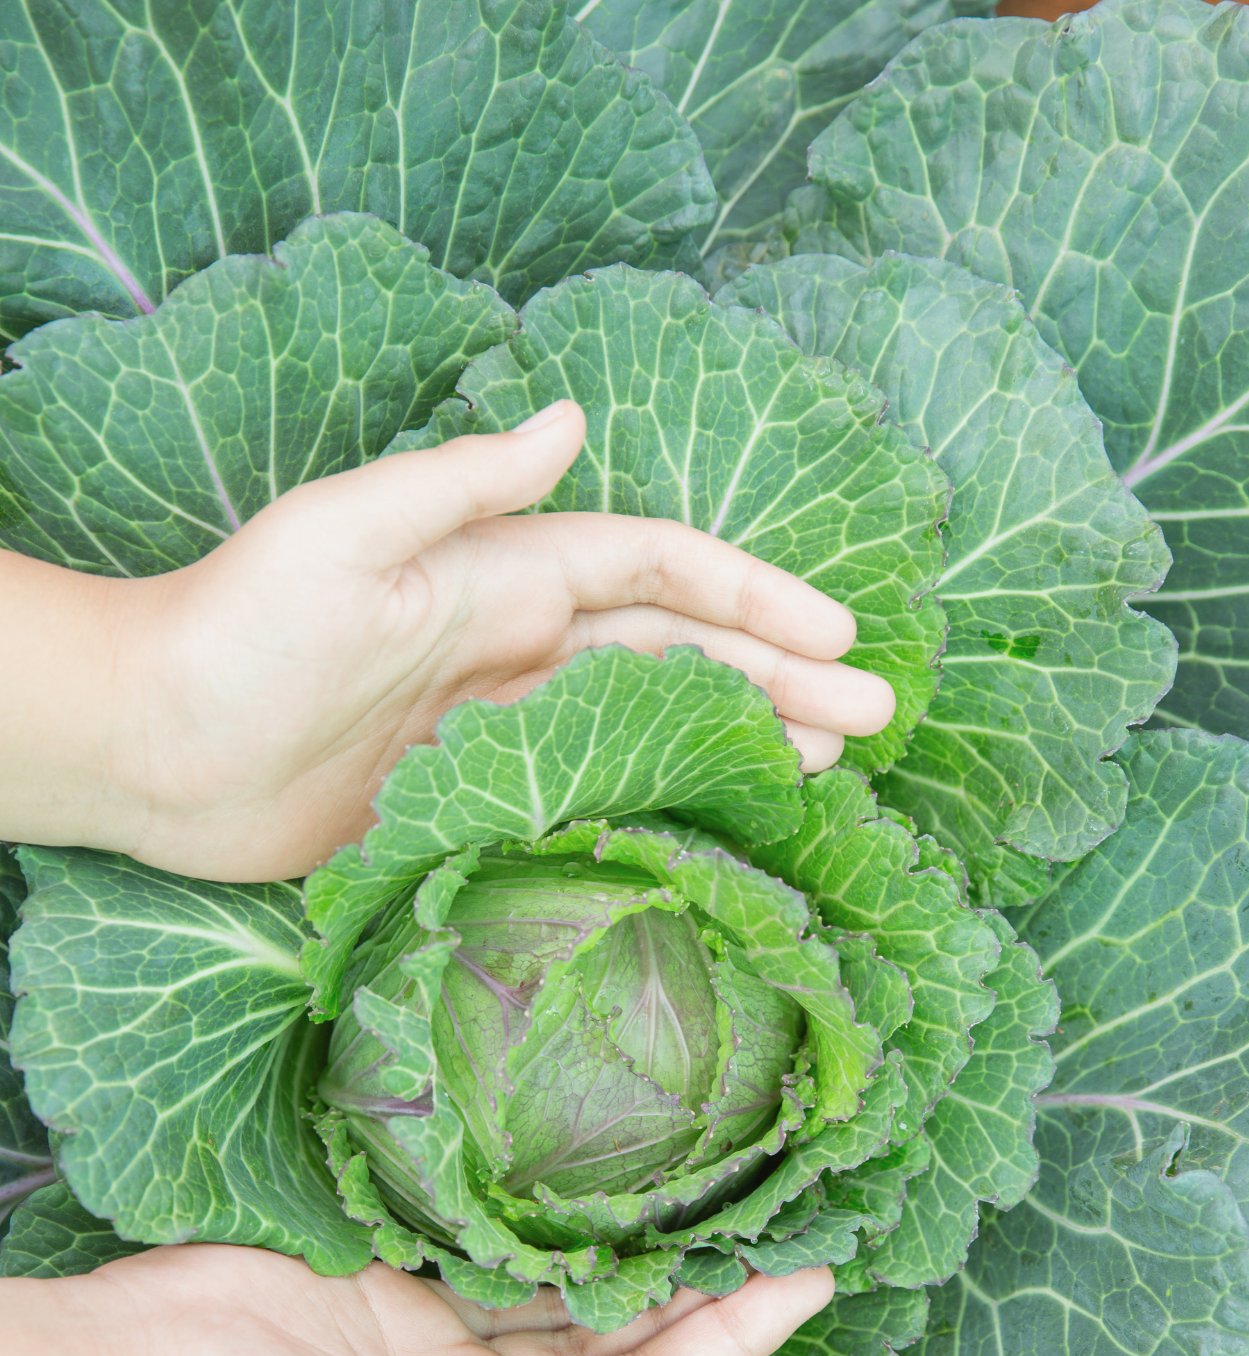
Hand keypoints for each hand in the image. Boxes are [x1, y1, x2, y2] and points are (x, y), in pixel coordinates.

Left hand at [114, 401, 887, 879]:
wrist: (153, 747)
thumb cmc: (238, 630)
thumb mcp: (345, 536)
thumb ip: (462, 488)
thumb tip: (568, 419)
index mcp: (501, 578)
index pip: (657, 577)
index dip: (753, 597)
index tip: (838, 633)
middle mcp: (513, 647)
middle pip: (677, 656)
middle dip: (781, 676)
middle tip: (877, 716)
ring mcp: (495, 726)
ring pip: (648, 725)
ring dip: (738, 737)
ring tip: (828, 769)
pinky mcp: (466, 797)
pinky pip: (586, 794)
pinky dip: (657, 802)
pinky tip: (711, 824)